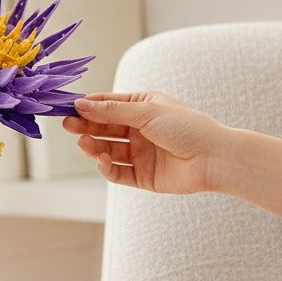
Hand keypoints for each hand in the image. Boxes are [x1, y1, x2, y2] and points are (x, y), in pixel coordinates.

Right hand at [62, 91, 229, 193]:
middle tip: (68, 125)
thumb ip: (111, 112)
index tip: (68, 107)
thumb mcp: (146, 112)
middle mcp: (139, 129)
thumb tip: (81, 105)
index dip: (88, 106)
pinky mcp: (142, 176)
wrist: (214, 158)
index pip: (108, 105)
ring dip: (93, 146)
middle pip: (104, 127)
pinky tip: (103, 161)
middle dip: (85, 126)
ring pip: (107, 150)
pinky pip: (117, 172)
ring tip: (83, 144)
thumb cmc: (187, 127)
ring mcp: (140, 153)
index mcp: (143, 107)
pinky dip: (107, 168)